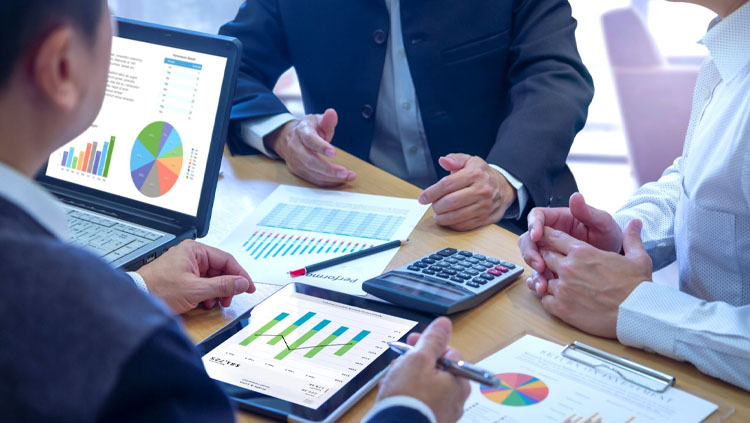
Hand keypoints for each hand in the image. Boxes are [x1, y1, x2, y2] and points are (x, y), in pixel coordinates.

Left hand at [136, 240, 254, 313]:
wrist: (136, 299)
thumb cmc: (157, 289)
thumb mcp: (195, 289)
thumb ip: (222, 286)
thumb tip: (241, 283)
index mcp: (195, 250)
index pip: (227, 260)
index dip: (240, 274)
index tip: (248, 286)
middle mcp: (191, 256)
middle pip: (220, 270)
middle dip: (226, 287)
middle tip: (229, 299)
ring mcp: (186, 267)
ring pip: (212, 279)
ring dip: (216, 293)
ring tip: (213, 303)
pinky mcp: (182, 278)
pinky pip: (202, 284)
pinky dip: (206, 295)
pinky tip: (203, 303)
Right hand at [265, 108, 355, 186]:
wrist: (286, 137)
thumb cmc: (307, 129)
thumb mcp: (316, 120)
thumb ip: (327, 120)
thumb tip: (332, 113)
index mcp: (302, 132)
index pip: (310, 140)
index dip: (321, 147)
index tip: (334, 153)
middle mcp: (296, 147)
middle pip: (310, 161)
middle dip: (328, 169)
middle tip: (344, 172)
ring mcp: (295, 161)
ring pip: (312, 173)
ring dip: (331, 177)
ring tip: (348, 176)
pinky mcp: (297, 171)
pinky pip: (313, 180)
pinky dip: (327, 182)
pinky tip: (340, 180)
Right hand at [377, 317, 470, 422]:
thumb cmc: (409, 397)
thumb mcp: (419, 359)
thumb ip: (433, 340)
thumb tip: (444, 324)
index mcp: (459, 382)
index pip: (449, 353)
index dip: (429, 344)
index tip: (413, 341)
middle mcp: (456, 400)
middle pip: (437, 371)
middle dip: (416, 362)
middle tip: (400, 359)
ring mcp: (443, 413)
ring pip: (427, 387)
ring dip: (409, 378)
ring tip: (392, 377)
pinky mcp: (430, 421)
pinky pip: (420, 403)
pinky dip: (408, 395)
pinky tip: (392, 393)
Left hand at [418, 153, 515, 231]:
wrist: (504, 187)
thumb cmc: (482, 174)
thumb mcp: (470, 161)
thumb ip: (455, 159)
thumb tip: (443, 161)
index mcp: (475, 174)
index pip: (447, 184)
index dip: (431, 192)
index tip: (423, 198)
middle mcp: (481, 190)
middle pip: (450, 202)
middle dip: (436, 206)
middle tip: (433, 205)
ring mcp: (484, 206)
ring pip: (456, 216)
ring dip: (442, 217)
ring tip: (438, 214)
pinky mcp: (485, 218)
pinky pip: (463, 225)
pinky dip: (452, 224)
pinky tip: (448, 218)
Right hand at [518, 192, 622, 294]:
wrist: (616, 263)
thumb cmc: (609, 237)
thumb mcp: (602, 223)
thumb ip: (588, 211)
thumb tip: (575, 196)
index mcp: (558, 219)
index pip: (537, 216)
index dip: (533, 225)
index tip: (537, 235)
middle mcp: (549, 236)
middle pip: (528, 239)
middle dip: (530, 252)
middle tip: (539, 264)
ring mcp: (548, 253)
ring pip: (530, 258)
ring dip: (533, 270)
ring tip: (543, 283)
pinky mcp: (550, 268)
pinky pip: (538, 274)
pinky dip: (537, 281)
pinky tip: (542, 288)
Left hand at [536, 220, 652, 337]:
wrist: (637, 314)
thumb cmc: (637, 287)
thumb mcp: (638, 258)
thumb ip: (631, 238)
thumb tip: (635, 222)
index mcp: (582, 252)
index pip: (553, 237)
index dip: (548, 238)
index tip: (546, 240)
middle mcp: (568, 268)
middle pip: (544, 256)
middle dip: (548, 258)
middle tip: (554, 263)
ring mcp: (563, 289)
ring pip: (543, 279)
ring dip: (549, 280)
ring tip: (560, 284)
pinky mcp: (562, 308)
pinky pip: (545, 300)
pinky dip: (549, 299)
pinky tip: (559, 299)